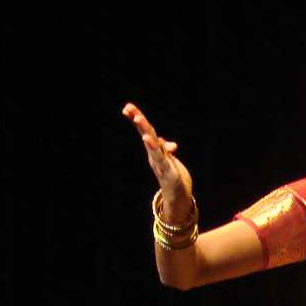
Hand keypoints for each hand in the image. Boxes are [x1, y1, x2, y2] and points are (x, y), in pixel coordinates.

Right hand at [122, 102, 193, 218]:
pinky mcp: (166, 170)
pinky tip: (148, 138)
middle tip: (128, 107)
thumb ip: (168, 151)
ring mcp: (159, 161)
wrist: (178, 198)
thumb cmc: (174, 178)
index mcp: (155, 150)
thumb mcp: (170, 161)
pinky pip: (159, 156)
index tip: (127, 106)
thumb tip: (170, 144)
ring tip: (138, 118)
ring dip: (145, 130)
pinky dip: (153, 147)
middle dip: (138, 120)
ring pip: (151, 143)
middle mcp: (155, 154)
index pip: (146, 131)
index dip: (138, 119)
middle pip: (146, 133)